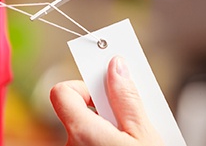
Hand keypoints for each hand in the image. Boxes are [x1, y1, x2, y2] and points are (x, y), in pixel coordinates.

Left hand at [50, 56, 164, 145]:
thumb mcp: (143, 135)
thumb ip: (127, 99)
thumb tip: (116, 66)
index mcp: (81, 133)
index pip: (62, 92)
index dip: (83, 85)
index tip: (105, 89)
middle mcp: (72, 144)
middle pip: (79, 107)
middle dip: (104, 105)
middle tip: (128, 114)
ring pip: (87, 123)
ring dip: (109, 121)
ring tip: (133, 132)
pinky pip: (91, 137)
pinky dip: (106, 133)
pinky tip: (127, 140)